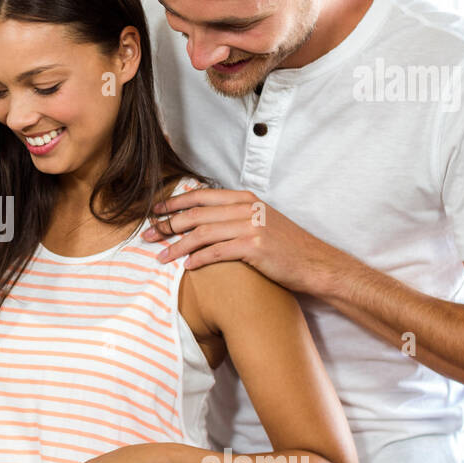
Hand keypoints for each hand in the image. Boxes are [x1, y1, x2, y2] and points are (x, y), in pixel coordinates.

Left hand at [141, 188, 341, 295]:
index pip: (200, 196)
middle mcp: (246, 208)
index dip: (173, 203)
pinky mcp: (255, 246)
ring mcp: (251, 226)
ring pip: (202, 232)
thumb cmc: (285, 247)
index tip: (154, 212)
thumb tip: (203, 217)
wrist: (315, 263)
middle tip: (148, 236)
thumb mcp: (259, 221)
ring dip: (177, 245)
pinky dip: (199, 258)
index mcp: (244, 199)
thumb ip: (234, 215)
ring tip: (161, 257)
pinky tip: (186, 267)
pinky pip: (217, 251)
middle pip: (196, 213)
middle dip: (167, 225)